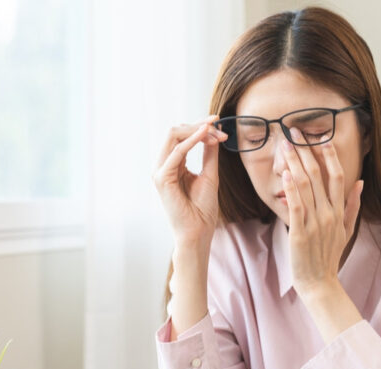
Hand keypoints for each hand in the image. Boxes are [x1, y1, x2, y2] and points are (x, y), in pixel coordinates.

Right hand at [152, 115, 227, 245]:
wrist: (198, 232)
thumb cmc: (202, 209)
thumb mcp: (209, 174)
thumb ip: (209, 153)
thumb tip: (212, 134)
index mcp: (172, 164)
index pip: (181, 136)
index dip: (200, 127)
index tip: (219, 123)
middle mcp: (163, 166)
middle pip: (175, 132)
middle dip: (199, 126)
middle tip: (219, 127)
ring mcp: (160, 171)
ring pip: (173, 136)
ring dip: (196, 130)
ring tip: (214, 131)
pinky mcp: (162, 179)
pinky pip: (176, 152)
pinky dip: (191, 141)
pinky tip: (205, 135)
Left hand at [280, 127, 363, 296]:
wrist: (320, 283)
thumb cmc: (330, 256)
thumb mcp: (347, 230)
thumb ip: (353, 205)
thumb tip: (360, 182)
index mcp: (340, 211)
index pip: (337, 175)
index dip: (328, 154)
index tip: (318, 137)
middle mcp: (329, 213)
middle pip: (318, 175)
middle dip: (304, 151)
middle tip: (293, 132)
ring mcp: (315, 222)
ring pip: (305, 186)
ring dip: (294, 162)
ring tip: (284, 145)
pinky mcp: (300, 233)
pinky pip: (296, 206)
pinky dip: (291, 188)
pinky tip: (285, 174)